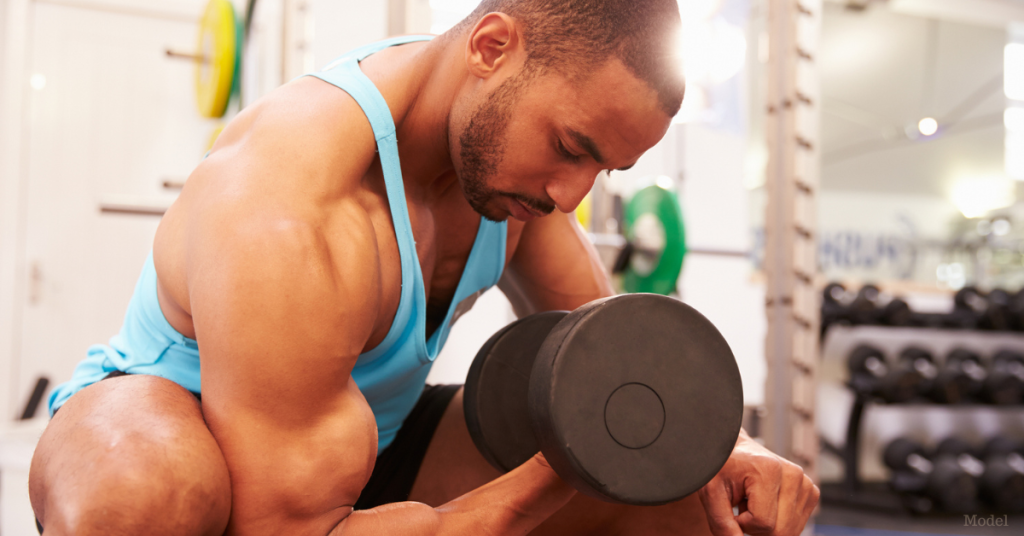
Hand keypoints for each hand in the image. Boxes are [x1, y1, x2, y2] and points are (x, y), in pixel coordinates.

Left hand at [697, 431, 819, 535]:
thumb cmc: (722, 469)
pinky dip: (779, 522)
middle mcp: (793, 474)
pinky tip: (766, 504)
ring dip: (767, 525)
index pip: (763, 523)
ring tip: (753, 502)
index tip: (733, 505)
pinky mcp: (810, 492)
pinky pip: (796, 527)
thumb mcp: (711, 494)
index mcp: (769, 469)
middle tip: (742, 506)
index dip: (742, 523)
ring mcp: (805, 483)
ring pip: (789, 532)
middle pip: (781, 531)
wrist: (735, 451)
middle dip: (756, 528)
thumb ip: (722, 524)